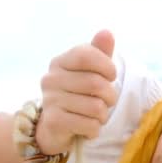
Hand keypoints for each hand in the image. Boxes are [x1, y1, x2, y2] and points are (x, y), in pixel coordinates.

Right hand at [35, 30, 116, 154]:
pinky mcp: (54, 122)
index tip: (111, 76)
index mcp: (60, 62)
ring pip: (96, 107)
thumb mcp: (91, 71)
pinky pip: (90, 125)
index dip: (107, 66)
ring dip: (103, 115)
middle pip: (96, 84)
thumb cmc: (78, 95)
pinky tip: (88, 127)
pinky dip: (95, 129)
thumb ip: (99, 52)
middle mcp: (51, 79)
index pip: (87, 55)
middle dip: (110, 96)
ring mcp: (50, 101)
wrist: (54, 128)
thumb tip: (106, 33)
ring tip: (96, 115)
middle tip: (107, 102)